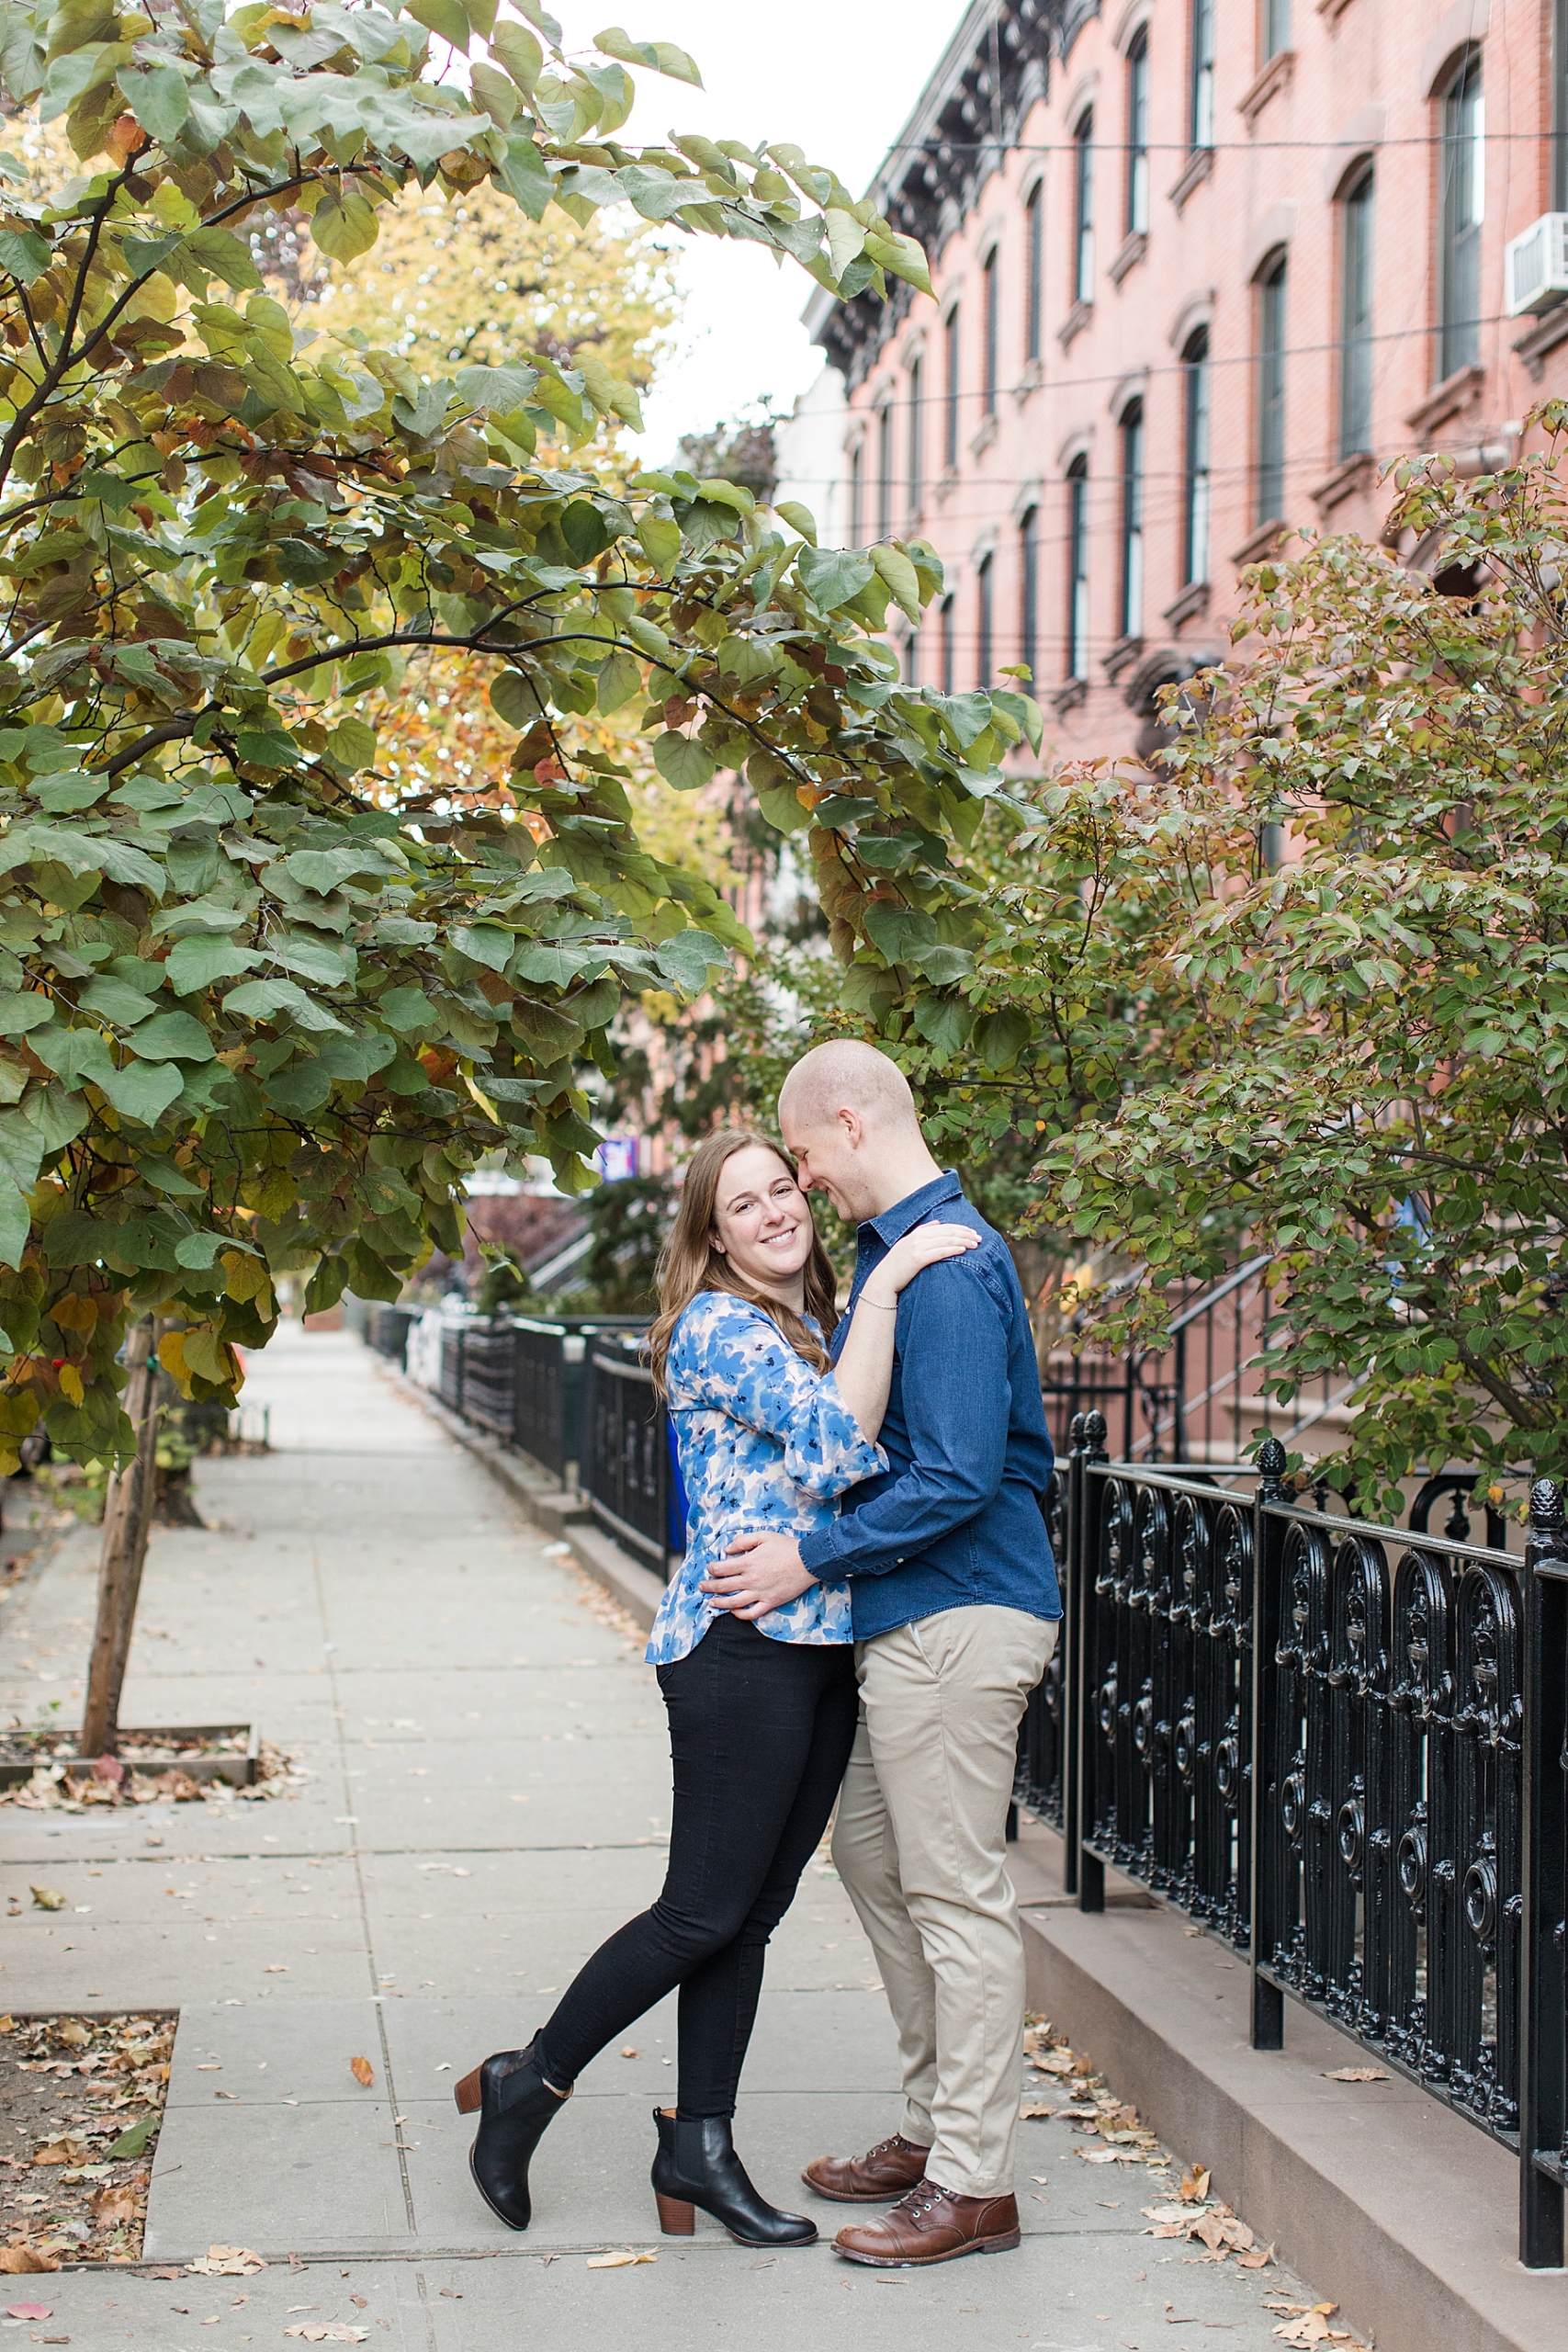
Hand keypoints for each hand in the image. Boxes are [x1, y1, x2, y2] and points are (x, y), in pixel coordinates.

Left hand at [700, 1531, 816, 1619]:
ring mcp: (760, 1593)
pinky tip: (734, 1612)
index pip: (722, 1569)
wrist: (808, 1561)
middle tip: (702, 1587)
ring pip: (734, 1602)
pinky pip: (752, 1613)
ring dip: (719, 1603)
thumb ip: (742, 1541)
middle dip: (709, 1586)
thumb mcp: (763, 1536)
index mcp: (748, 1562)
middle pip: (723, 1586)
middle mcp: (751, 1579)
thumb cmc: (786, 1547)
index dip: (712, 1569)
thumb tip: (727, 1550)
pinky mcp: (770, 1602)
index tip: (710, 1569)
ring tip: (711, 1603)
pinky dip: (740, 1615)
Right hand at [861, 1220, 978, 1311]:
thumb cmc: (897, 1266)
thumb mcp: (907, 1244)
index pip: (944, 1227)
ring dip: (962, 1241)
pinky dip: (951, 1249)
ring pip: (945, 1240)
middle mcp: (917, 1238)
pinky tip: (962, 1250)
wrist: (884, 1281)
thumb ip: (922, 1232)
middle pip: (947, 1232)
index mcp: (916, 1234)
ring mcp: (916, 1247)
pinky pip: (939, 1252)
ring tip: (975, 1244)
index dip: (960, 1228)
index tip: (973, 1232)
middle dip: (965, 1234)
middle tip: (979, 1238)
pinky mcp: (917, 1259)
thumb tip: (937, 1222)